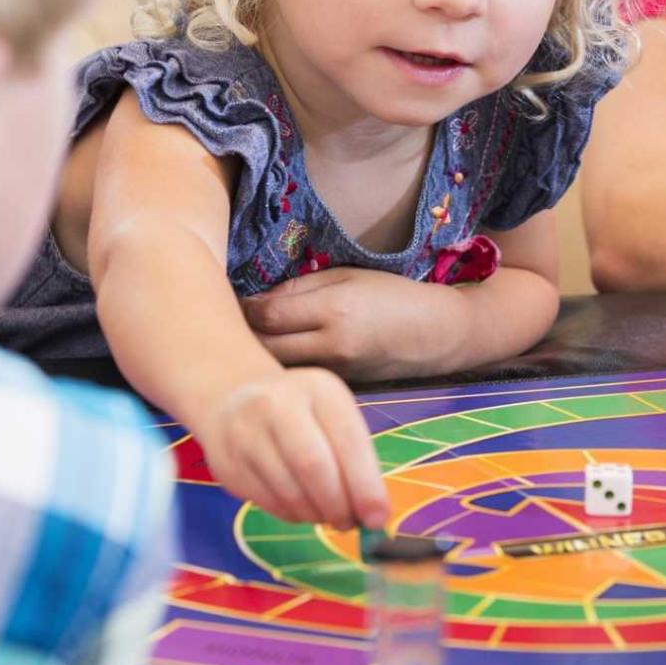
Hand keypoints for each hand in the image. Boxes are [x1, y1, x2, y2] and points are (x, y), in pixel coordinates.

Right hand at [190, 367, 388, 529]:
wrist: (233, 399)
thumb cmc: (302, 414)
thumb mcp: (333, 419)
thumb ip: (355, 461)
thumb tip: (373, 515)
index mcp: (318, 388)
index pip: (347, 441)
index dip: (365, 485)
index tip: (377, 519)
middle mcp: (277, 403)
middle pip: (313, 466)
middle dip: (337, 505)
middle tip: (348, 523)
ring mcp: (245, 432)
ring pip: (288, 490)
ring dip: (315, 514)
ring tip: (325, 514)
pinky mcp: (227, 463)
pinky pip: (267, 502)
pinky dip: (291, 514)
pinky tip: (299, 507)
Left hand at [242, 268, 461, 380]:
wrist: (435, 335)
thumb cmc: (392, 295)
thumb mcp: (347, 276)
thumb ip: (300, 287)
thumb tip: (257, 300)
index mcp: (333, 310)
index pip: (267, 315)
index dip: (243, 307)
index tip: (234, 298)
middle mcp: (330, 346)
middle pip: (263, 347)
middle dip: (242, 333)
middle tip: (230, 318)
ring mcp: (334, 373)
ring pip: (276, 367)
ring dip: (257, 353)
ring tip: (246, 336)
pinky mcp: (337, 389)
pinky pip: (296, 377)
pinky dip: (279, 366)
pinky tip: (273, 354)